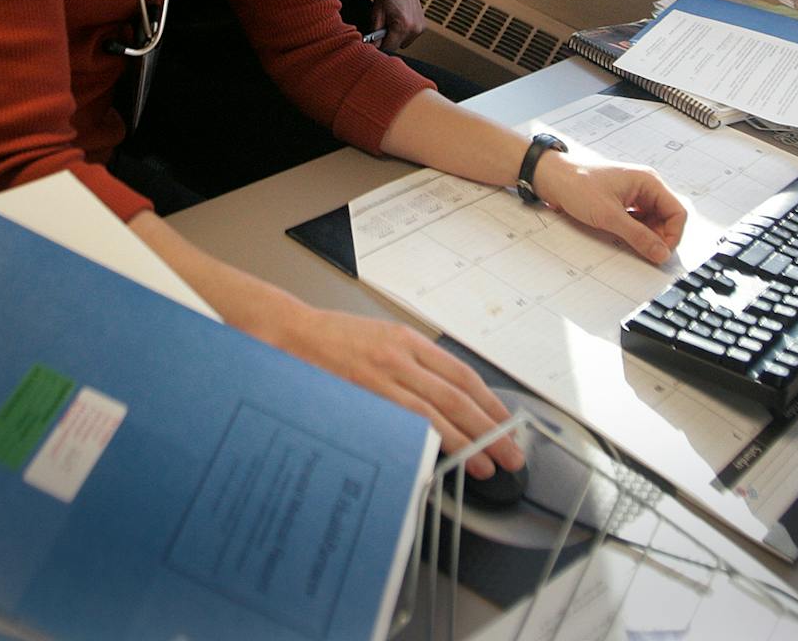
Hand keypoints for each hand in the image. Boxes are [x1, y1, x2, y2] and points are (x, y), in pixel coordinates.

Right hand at [269, 305, 524, 479]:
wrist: (287, 333)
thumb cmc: (331, 340)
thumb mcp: (379, 339)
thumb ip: (410, 365)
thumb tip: (444, 401)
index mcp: (408, 340)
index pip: (462, 375)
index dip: (489, 403)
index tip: (507, 424)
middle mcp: (400, 356)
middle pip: (457, 397)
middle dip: (490, 428)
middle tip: (511, 453)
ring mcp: (381, 378)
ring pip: (436, 414)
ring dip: (467, 442)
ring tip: (487, 464)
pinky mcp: (362, 397)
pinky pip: (402, 423)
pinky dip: (426, 442)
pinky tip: (442, 459)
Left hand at [370, 0, 426, 51]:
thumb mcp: (376, 14)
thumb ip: (375, 34)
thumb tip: (373, 47)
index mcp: (404, 26)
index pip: (389, 47)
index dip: (379, 44)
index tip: (373, 38)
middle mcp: (415, 28)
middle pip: (397, 46)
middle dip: (388, 39)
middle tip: (383, 24)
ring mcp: (421, 27)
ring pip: (403, 42)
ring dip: (396, 36)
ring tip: (391, 20)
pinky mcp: (423, 25)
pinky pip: (410, 36)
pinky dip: (403, 31)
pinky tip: (399, 19)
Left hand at [534, 146, 687, 263]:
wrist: (552, 178)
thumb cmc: (577, 185)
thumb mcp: (609, 215)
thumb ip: (638, 236)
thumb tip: (661, 253)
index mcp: (649, 181)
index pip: (677, 212)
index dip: (673, 235)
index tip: (661, 253)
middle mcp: (645, 186)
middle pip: (667, 218)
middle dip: (659, 237)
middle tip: (646, 254)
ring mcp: (634, 195)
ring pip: (653, 222)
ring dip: (646, 236)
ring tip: (630, 243)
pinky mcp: (623, 203)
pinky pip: (639, 222)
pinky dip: (635, 233)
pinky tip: (623, 238)